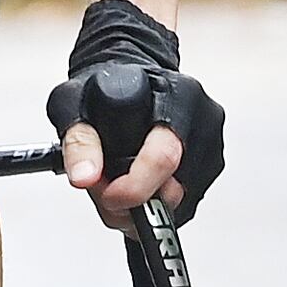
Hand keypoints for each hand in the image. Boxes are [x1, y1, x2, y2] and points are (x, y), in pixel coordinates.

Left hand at [46, 0, 220, 225]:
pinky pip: (183, 205)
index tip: (109, 196)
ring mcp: (211, 147)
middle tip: (104, 189)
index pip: (163, 157)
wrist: (129, 81)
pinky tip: (138, 180)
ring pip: (178, 203)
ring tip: (118, 179)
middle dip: (132, 202)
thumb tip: (85, 178)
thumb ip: (79, 142)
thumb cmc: (103, 89)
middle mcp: (204, 122)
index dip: (134, 187)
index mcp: (179, 97)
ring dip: (142, 204)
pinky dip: (156, 202)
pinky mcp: (210, 168)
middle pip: (173, 189)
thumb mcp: (74, 104)